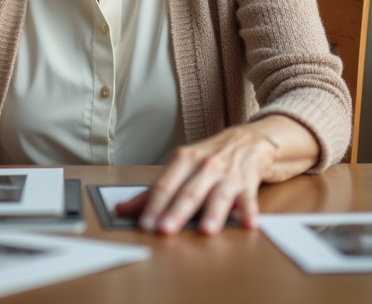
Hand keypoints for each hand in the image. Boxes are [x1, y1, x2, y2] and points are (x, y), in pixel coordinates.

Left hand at [115, 115, 318, 235]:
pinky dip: (250, 212)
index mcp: (184, 160)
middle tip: (165, 230)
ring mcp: (228, 175)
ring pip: (218, 196)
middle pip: (188, 192)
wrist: (248, 140)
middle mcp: (205, 166)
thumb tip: (122, 210)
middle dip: (176, 212)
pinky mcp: (248, 183)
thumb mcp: (180, 167)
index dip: (154, 205)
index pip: (165, 185)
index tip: (145, 224)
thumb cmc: (209, 157)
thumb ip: (152, 191)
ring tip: (206, 230)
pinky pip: (249, 199)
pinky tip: (248, 224)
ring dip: (212, 214)